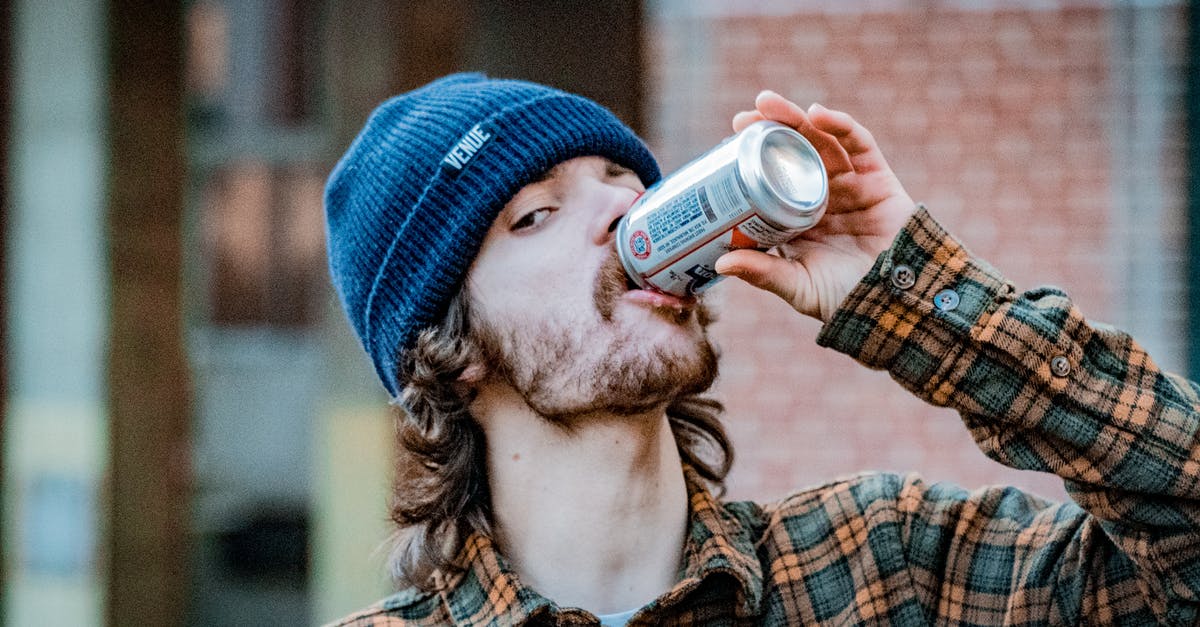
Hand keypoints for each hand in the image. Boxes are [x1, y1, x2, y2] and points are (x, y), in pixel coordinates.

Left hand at [714, 91, 915, 321]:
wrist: (896, 302)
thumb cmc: (845, 298)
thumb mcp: (797, 286)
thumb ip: (764, 273)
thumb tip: (719, 264)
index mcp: (796, 217)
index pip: (770, 178)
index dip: (750, 159)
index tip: (725, 147)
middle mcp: (820, 194)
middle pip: (793, 152)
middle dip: (769, 129)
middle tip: (743, 118)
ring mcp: (849, 183)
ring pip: (821, 141)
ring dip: (796, 118)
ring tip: (770, 105)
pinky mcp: (878, 177)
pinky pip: (859, 144)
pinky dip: (840, 125)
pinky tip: (818, 114)